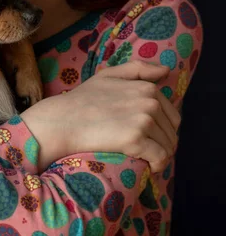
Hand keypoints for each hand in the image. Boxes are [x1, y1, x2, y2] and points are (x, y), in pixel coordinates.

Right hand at [64, 60, 179, 172]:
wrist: (64, 120)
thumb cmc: (84, 99)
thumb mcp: (110, 75)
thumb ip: (138, 69)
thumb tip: (166, 71)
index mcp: (147, 87)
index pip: (172, 114)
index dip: (162, 128)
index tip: (147, 136)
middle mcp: (150, 101)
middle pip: (172, 131)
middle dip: (162, 142)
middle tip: (144, 149)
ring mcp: (144, 120)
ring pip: (168, 146)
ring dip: (160, 155)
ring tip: (144, 158)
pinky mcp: (137, 139)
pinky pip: (160, 158)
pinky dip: (157, 165)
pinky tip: (147, 167)